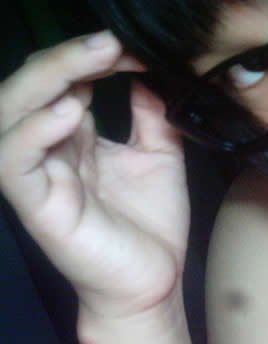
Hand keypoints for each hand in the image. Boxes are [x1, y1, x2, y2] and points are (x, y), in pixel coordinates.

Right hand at [0, 31, 189, 318]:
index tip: (132, 52)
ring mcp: (40, 178)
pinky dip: (36, 132)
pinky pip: (16, 163)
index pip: (64, 82)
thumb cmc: (152, 226)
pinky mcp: (38, 206)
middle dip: (65, 58)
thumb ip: (150, 118)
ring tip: (90, 64)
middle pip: (31, 89)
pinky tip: (70, 113)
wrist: (153, 282)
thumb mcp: (160, 158)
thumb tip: (147, 76)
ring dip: (45, 81)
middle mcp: (50, 152)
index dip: (92, 59)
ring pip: (10, 116)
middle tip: (107, 44)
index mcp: (75, 139)